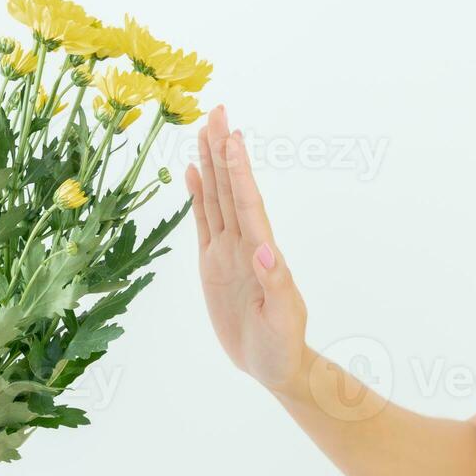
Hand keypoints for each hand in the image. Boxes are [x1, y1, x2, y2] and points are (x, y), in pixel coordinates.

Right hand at [185, 105, 308, 394]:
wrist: (273, 365)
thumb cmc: (282, 346)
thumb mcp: (282, 320)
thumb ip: (276, 286)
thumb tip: (266, 251)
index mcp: (262, 253)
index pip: (248, 203)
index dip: (239, 171)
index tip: (233, 137)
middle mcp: (245, 243)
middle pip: (232, 188)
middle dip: (224, 150)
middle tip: (216, 110)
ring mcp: (229, 251)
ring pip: (217, 198)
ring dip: (211, 164)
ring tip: (203, 129)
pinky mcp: (213, 263)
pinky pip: (204, 222)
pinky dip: (199, 195)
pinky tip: (193, 172)